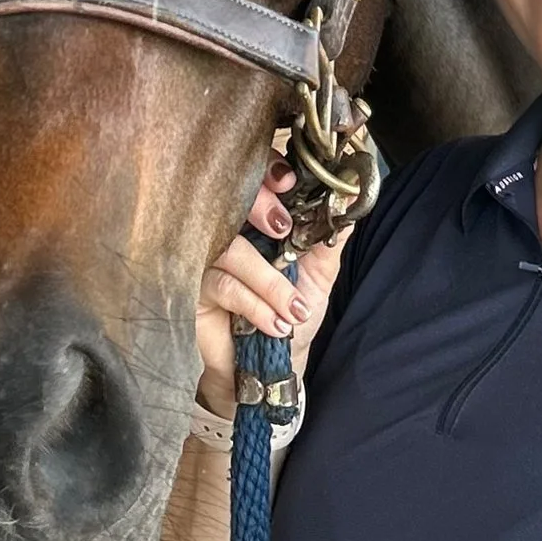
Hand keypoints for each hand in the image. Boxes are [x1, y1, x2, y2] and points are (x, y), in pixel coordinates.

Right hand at [194, 157, 347, 412]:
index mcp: (258, 219)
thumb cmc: (288, 315)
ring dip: (269, 281)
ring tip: (295, 311)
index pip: (257, 179)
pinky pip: (223, 285)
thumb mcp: (317, 275)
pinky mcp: (191, 288)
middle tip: (283, 229)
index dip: (268, 171)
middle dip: (261, 206)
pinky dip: (256, 305)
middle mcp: (227, 230)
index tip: (288, 182)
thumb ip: (330, 238)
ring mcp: (204, 257)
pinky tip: (277, 324)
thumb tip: (351, 202)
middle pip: (233, 199)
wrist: (267, 368)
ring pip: (231, 250)